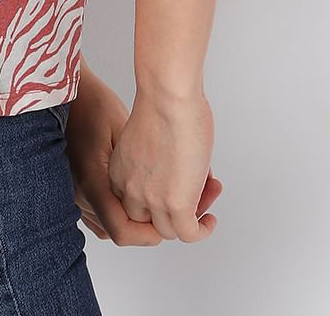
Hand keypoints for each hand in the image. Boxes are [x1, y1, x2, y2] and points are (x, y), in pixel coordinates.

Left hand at [64, 63, 222, 244]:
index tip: (176, 182)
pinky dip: (202, 230)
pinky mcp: (175, 204)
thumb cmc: (163, 103)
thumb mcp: (147, 138)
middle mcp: (130, 189)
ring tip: (208, 193)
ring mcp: (152, 200)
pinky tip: (210, 220)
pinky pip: (189, 233)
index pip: (135, 203)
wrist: (168, 96)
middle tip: (196, 188)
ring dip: (193, 215)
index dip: (158, 197)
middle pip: (150, 219)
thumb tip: (178, 168)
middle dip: (174, 207)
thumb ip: (155, 159)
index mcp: (120, 171)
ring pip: (171, 229)